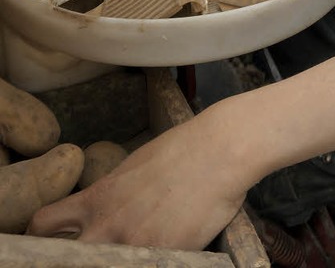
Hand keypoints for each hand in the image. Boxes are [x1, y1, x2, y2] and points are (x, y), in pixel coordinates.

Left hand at [26, 113, 247, 249]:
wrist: (219, 150)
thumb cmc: (184, 150)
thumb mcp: (135, 166)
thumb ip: (113, 194)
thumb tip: (105, 209)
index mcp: (98, 198)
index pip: (44, 225)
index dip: (43, 240)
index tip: (55, 243)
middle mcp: (108, 226)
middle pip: (65, 259)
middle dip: (77, 258)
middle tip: (99, 253)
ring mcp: (134, 246)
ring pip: (105, 265)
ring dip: (117, 259)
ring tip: (145, 243)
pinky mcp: (163, 258)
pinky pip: (148, 267)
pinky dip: (155, 262)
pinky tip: (169, 251)